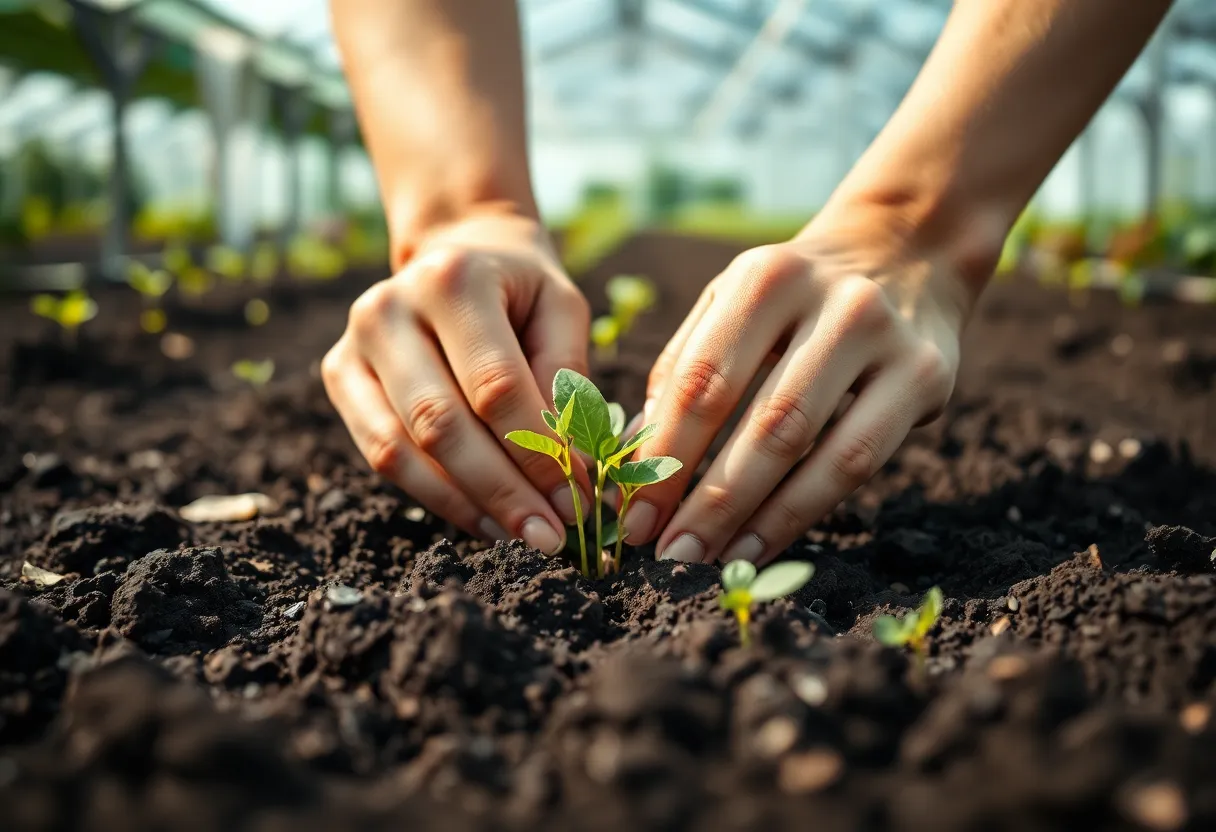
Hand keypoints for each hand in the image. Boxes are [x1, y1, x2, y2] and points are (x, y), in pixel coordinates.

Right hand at [322, 213, 590, 553]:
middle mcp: (388, 308)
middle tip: (552, 537)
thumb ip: (566, 375)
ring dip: (467, 505)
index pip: (495, 385)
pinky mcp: (338, 376)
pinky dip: (434, 497)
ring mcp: (353, 344)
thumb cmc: (520, 290)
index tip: (580, 498)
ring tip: (520, 536)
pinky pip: (381, 455)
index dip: (539, 451)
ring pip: (402, 450)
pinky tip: (482, 519)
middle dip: (503, 490)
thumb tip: (570, 465)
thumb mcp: (561, 309)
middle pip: (442, 424)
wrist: (458, 254)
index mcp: (452, 279)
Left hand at [623, 209, 983, 564]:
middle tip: (666, 555)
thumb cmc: (794, 294)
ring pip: (812, 448)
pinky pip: (857, 462)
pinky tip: (760, 546)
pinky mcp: (927, 378)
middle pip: (761, 421)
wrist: (905, 250)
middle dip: (707, 499)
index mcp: (766, 278)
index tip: (632, 515)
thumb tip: (638, 453)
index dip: (665, 455)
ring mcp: (886, 341)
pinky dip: (801, 512)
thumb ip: (684, 365)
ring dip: (752, 517)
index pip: (703, 380)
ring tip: (707, 562)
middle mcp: (833, 304)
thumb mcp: (732, 300)